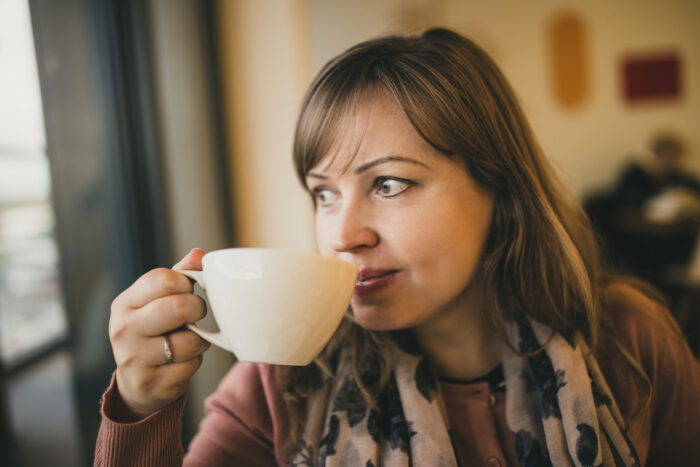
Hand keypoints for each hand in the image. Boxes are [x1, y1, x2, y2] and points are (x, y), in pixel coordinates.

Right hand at [109, 248, 210, 417]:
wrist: (137, 381)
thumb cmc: (153, 331)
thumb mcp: (156, 301)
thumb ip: (178, 276)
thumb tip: (198, 254)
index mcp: (124, 303)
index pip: (163, 279)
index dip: (186, 283)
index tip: (188, 290)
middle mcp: (123, 330)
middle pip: (178, 307)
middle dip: (198, 309)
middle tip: (196, 314)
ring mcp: (134, 359)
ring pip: (191, 340)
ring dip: (199, 340)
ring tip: (187, 339)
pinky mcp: (151, 384)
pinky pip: (192, 366)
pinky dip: (194, 362)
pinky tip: (182, 361)